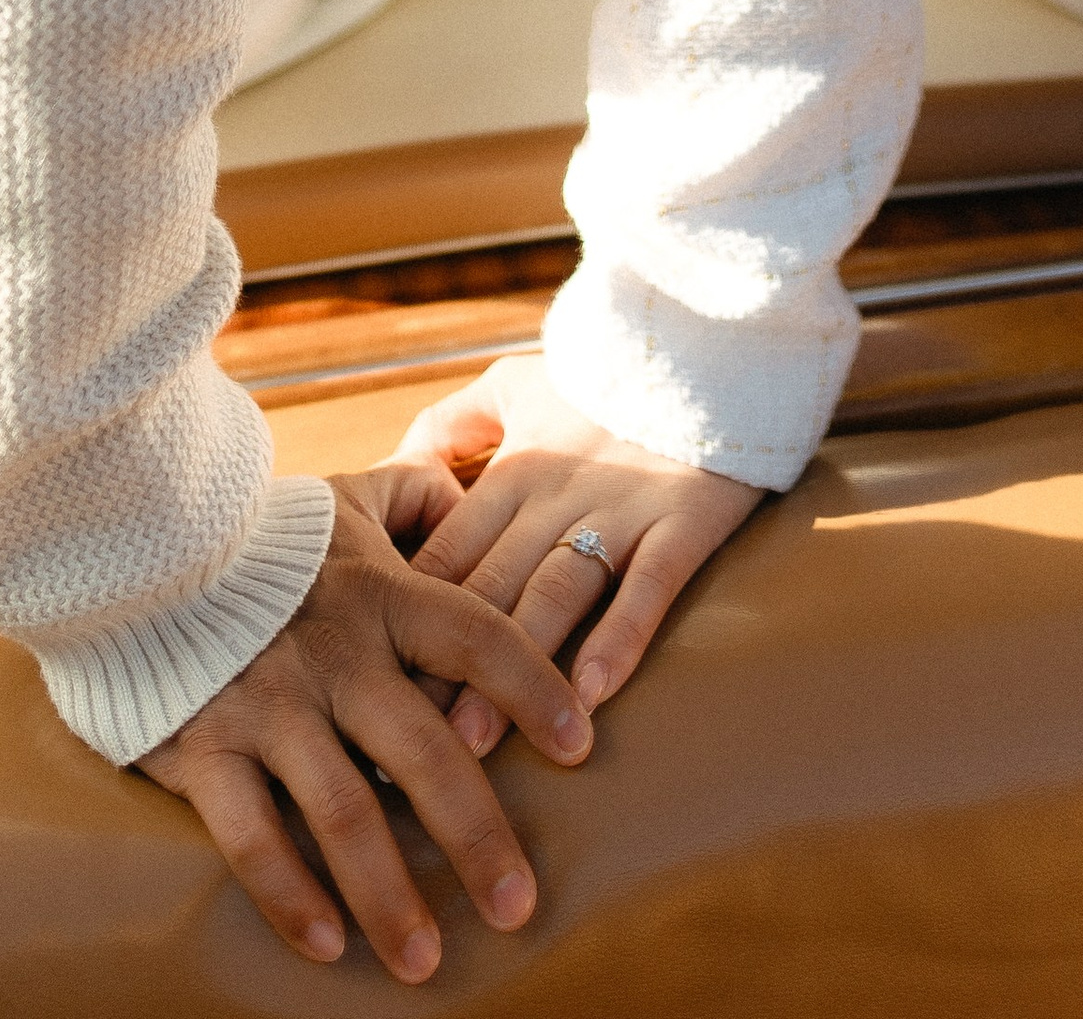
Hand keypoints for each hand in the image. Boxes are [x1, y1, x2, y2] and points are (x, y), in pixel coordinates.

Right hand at [136, 462, 592, 983]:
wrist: (136, 545)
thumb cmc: (262, 537)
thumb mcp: (346, 498)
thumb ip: (415, 495)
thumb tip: (472, 495)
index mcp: (380, 593)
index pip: (477, 637)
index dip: (532, 688)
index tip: (580, 746)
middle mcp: (335, 653)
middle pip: (425, 751)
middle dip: (476, 836)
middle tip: (518, 907)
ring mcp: (268, 706)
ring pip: (344, 812)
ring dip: (390, 894)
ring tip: (427, 962)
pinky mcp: (205, 748)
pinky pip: (253, 835)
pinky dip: (290, 895)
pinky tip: (328, 944)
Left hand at [390, 355, 762, 746]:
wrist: (710, 339)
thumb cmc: (606, 371)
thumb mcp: (517, 382)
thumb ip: (455, 422)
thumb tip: (399, 468)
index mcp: (512, 469)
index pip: (444, 557)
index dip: (405, 622)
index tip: (372, 687)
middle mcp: (555, 495)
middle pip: (487, 589)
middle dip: (444, 668)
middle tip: (406, 744)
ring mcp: (620, 512)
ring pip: (554, 596)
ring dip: (514, 671)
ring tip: (481, 741)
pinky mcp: (682, 522)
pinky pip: (647, 587)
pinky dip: (619, 639)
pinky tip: (590, 695)